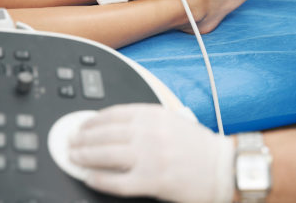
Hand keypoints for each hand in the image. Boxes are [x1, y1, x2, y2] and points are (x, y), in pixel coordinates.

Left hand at [69, 104, 234, 202]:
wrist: (224, 167)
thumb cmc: (199, 146)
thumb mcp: (172, 121)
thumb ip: (145, 121)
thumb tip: (113, 127)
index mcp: (154, 115)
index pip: (113, 114)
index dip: (92, 120)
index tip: (81, 124)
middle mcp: (149, 133)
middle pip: (104, 133)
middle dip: (82, 137)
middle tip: (71, 141)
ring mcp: (149, 157)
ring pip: (105, 155)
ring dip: (85, 156)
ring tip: (74, 157)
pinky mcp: (152, 180)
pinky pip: (117, 181)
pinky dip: (99, 179)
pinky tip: (89, 177)